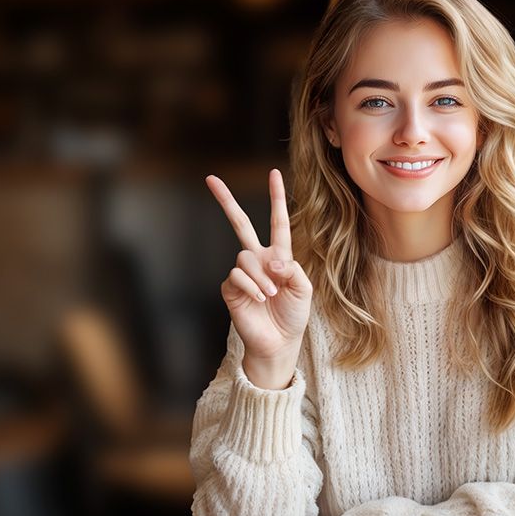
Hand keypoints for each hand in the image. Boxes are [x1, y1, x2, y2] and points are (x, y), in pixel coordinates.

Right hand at [208, 169, 311, 388]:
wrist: (278, 342)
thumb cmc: (293, 316)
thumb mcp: (304, 289)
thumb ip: (292, 268)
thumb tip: (270, 260)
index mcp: (279, 256)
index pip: (277, 222)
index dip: (276, 198)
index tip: (274, 172)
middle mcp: (258, 260)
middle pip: (240, 224)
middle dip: (226, 201)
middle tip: (210, 179)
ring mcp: (243, 273)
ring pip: (244, 256)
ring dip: (261, 276)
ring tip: (271, 294)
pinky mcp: (230, 288)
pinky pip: (237, 275)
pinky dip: (252, 287)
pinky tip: (259, 299)